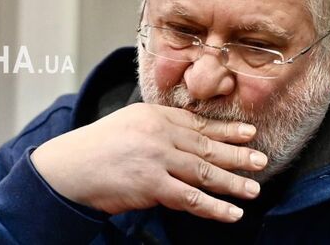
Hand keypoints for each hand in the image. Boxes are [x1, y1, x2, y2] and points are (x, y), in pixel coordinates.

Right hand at [30, 102, 266, 222]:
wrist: (68, 168)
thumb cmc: (97, 147)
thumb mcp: (130, 124)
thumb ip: (160, 129)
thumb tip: (190, 138)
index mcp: (156, 116)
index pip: (199, 124)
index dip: (227, 130)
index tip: (249, 134)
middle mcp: (160, 133)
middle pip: (207, 146)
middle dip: (238, 154)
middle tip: (262, 160)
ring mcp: (157, 159)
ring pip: (204, 171)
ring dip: (233, 182)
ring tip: (254, 189)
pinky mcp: (151, 184)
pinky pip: (190, 198)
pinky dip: (213, 207)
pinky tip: (231, 214)